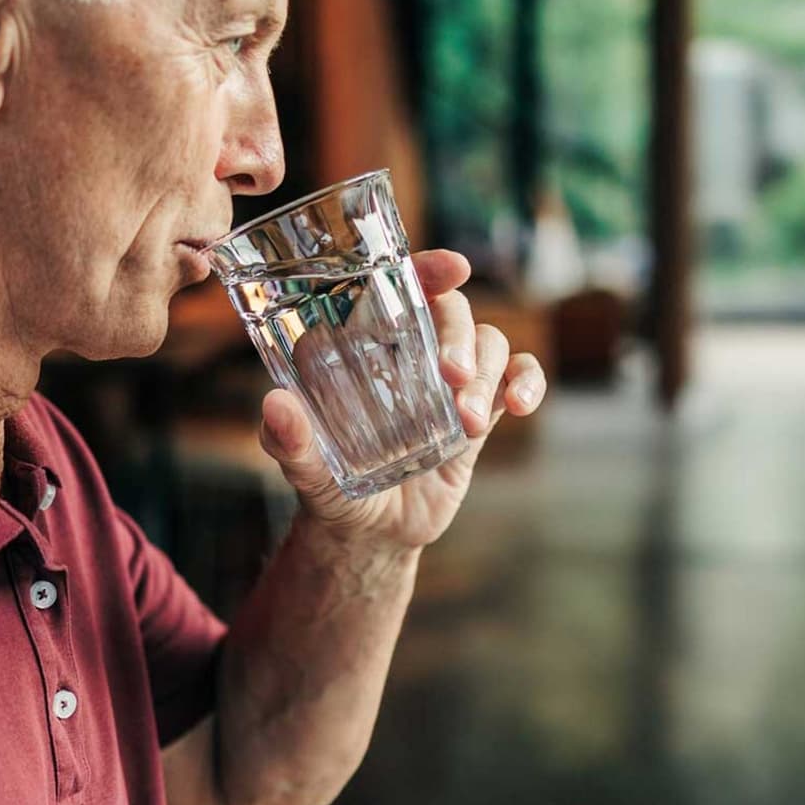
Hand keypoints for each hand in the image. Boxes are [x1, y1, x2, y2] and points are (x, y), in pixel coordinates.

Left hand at [257, 249, 547, 550]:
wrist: (371, 534)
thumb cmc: (328, 490)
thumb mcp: (303, 468)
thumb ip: (290, 442)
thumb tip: (277, 406)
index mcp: (364, 345)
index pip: (398, 289)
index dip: (428, 270)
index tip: (452, 269)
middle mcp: (410, 351)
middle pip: (452, 311)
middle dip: (459, 336)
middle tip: (452, 376)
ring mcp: (450, 380)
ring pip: (489, 344)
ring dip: (488, 375)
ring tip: (470, 424)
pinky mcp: (481, 409)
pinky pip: (516, 377)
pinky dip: (527, 382)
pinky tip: (521, 405)